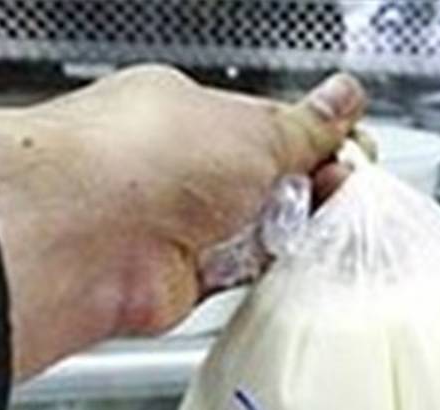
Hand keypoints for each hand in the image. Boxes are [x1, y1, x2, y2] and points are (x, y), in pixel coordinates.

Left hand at [0, 66, 366, 378]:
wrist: (86, 236)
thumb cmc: (138, 160)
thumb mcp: (253, 127)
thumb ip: (307, 126)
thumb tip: (342, 99)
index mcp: (189, 113)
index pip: (270, 125)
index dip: (318, 139)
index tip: (353, 150)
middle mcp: (179, 168)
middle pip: (271, 181)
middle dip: (312, 186)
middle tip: (343, 191)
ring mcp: (181, 226)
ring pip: (262, 231)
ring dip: (292, 231)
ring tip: (314, 224)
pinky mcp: (185, 280)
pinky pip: (246, 276)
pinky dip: (270, 271)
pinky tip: (287, 261)